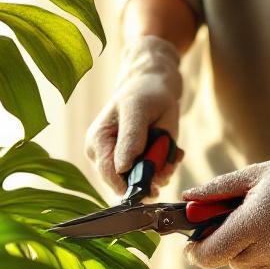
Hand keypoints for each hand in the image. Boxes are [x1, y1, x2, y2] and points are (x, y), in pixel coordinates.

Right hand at [85, 36, 183, 196]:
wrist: (154, 85)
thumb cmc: (144, 93)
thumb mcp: (138, 110)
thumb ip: (131, 138)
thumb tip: (122, 168)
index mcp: (97, 142)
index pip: (110, 175)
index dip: (133, 182)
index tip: (159, 176)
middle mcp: (104, 155)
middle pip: (127, 183)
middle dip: (152, 175)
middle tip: (171, 157)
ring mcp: (120, 160)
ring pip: (142, 182)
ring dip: (163, 170)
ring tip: (172, 150)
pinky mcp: (136, 163)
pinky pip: (152, 176)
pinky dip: (166, 166)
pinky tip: (172, 150)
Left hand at [183, 124, 269, 268]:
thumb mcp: (256, 175)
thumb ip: (217, 190)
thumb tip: (186, 199)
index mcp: (255, 222)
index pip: (210, 255)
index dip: (197, 252)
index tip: (194, 245)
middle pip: (230, 262)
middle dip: (229, 245)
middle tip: (245, 221)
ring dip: (249, 256)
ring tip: (269, 227)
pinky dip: (269, 265)